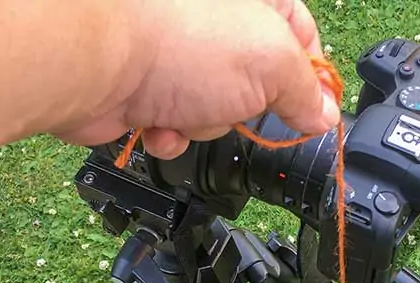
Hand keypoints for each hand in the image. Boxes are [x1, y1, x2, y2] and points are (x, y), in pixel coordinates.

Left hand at [53, 0, 339, 158]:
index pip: (301, 34)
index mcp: (253, 1)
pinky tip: (157, 121)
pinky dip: (169, 132)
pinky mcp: (146, 87)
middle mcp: (215, 22)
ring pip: (216, 111)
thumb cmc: (178, 42)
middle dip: (246, 107)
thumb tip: (324, 114)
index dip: (311, 76)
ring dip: (203, 123)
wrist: (95, 60)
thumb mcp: (273, 63)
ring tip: (184, 106)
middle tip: (233, 100)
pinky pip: (176, 124)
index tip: (314, 108)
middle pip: (256, 83)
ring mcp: (179, 56)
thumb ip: (306, 90)